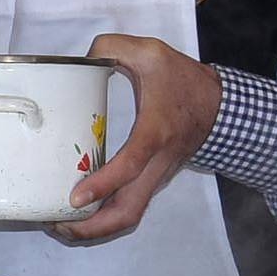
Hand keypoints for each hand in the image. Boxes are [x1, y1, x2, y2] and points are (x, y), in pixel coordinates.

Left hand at [53, 32, 222, 244]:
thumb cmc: (183, 81)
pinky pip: (130, 207)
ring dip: (96, 228)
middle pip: (129, 210)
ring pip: (129, 215)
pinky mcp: (153, 181)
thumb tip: (84, 59)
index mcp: (155, 132)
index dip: (103, 184)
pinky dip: (104, 218)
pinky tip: (79, 213)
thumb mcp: (151, 52)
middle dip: (93, 227)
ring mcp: (156, 176)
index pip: (131, 164)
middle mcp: (157, 162)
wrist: (218, 106)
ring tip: (60, 224)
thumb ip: (114, 47)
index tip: (76, 196)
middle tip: (58, 224)